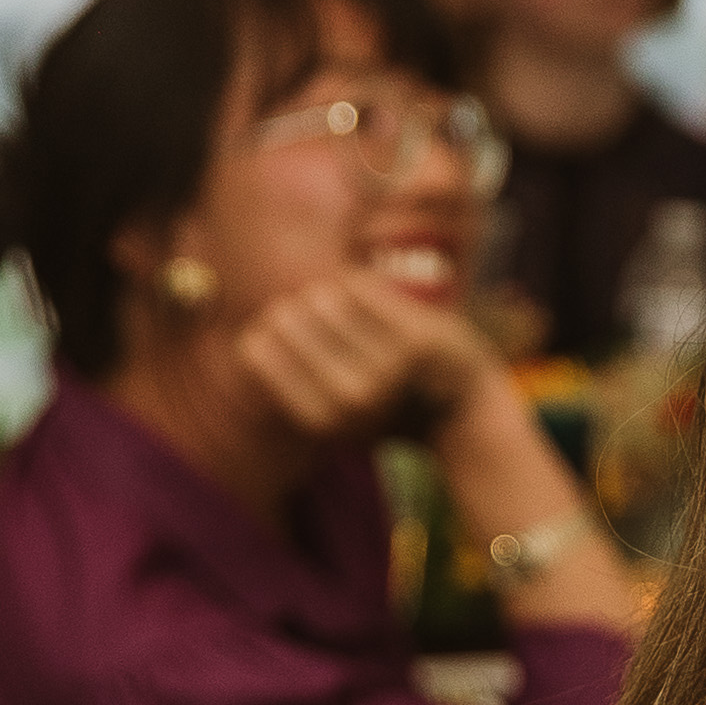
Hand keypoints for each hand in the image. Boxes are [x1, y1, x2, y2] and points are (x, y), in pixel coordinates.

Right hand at [235, 266, 500, 453]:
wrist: (462, 412)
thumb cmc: (386, 407)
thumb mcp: (331, 413)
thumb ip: (288, 379)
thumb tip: (243, 326)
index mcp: (321, 420)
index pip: (255, 348)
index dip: (265, 330)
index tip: (287, 334)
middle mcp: (350, 397)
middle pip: (284, 316)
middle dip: (298, 309)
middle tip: (327, 322)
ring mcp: (386, 367)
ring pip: (320, 295)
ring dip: (330, 294)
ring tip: (351, 314)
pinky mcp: (417, 337)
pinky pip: (358, 284)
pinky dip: (361, 286)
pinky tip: (373, 300)